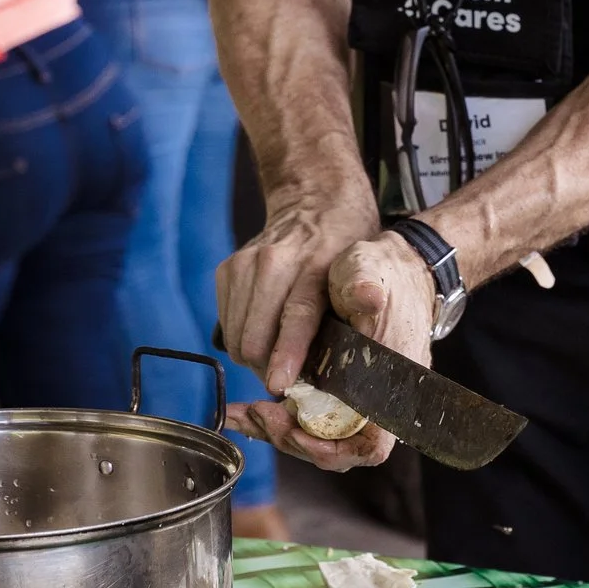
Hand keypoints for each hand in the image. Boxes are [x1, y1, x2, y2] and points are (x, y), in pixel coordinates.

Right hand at [215, 200, 375, 389]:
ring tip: (277, 354)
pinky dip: (242, 336)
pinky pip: (226, 324)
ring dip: (254, 356)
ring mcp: (245, 264)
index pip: (296, 316)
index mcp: (315, 265)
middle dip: (268, 367)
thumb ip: (355, 310)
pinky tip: (263, 329)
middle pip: (255, 337)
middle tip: (288, 376)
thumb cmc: (343, 249)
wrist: (314, 202)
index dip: (285, 355)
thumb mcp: (361, 274)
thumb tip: (350, 350)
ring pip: (236, 337)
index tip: (278, 385)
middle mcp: (273, 262)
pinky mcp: (227, 269)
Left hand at [223, 227, 433, 473]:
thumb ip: (366, 288)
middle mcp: (373, 404)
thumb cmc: (382, 274)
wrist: (386, 268)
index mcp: (392, 385)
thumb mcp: (372, 274)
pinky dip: (271, 418)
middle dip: (288, 435)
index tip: (296, 428)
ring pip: (310, 436)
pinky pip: (301, 419)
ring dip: (272, 429)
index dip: (332, 448)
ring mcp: (350, 401)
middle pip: (330, 448)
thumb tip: (366, 294)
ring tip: (238, 414)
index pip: (369, 445)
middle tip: (256, 412)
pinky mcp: (330, 393)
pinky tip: (242, 410)